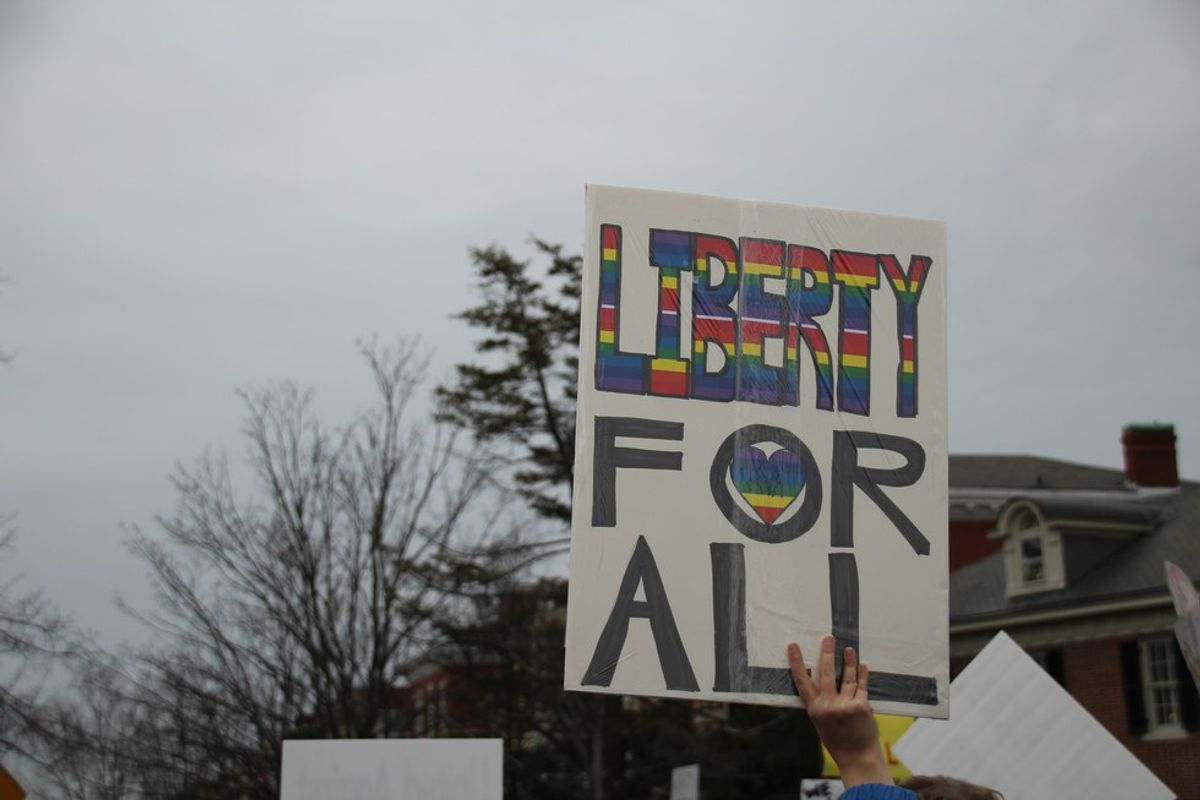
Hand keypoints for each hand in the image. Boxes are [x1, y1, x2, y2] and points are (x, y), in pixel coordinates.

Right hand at [788, 635, 890, 787]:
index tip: (793, 646)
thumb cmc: (838, 741)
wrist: (858, 757)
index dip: (797, 662)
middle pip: (826, 672)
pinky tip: (863, 666)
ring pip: (847, 676)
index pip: (802, 681)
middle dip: (826, 653)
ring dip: (849, 661)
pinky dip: (863, 674)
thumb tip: (821, 682)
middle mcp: (829, 705)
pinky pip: (862, 686)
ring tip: (848, 649)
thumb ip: (820, 704)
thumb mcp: (821, 723)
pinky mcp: (862, 705)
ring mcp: (846, 704)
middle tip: (828, 638)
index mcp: (815, 709)